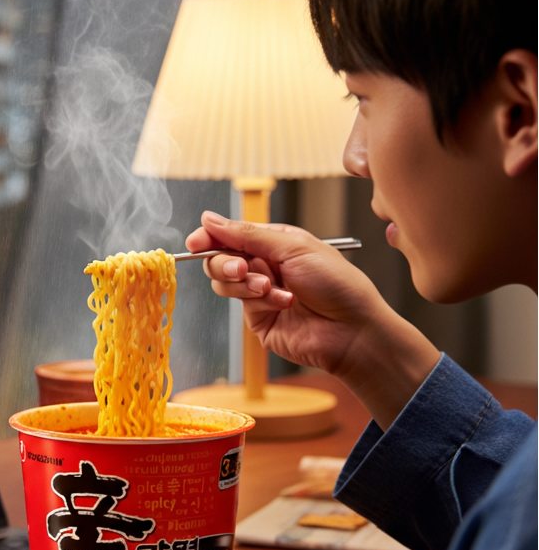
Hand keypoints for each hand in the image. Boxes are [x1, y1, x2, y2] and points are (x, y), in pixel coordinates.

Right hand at [185, 212, 440, 429]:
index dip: (210, 236)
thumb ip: (248, 234)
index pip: (231, 234)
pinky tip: (284, 302)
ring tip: (270, 287)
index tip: (196, 242)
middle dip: (225, 262)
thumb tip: (210, 219)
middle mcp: (265, 266)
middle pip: (221, 259)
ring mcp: (260, 294)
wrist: (353, 330)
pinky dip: (261, 300)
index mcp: (275, 242)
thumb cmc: (336, 283)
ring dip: (245, 283)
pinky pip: (242, 304)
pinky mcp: (259, 319)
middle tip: (241, 269)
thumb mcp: (293, 247)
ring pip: (225, 283)